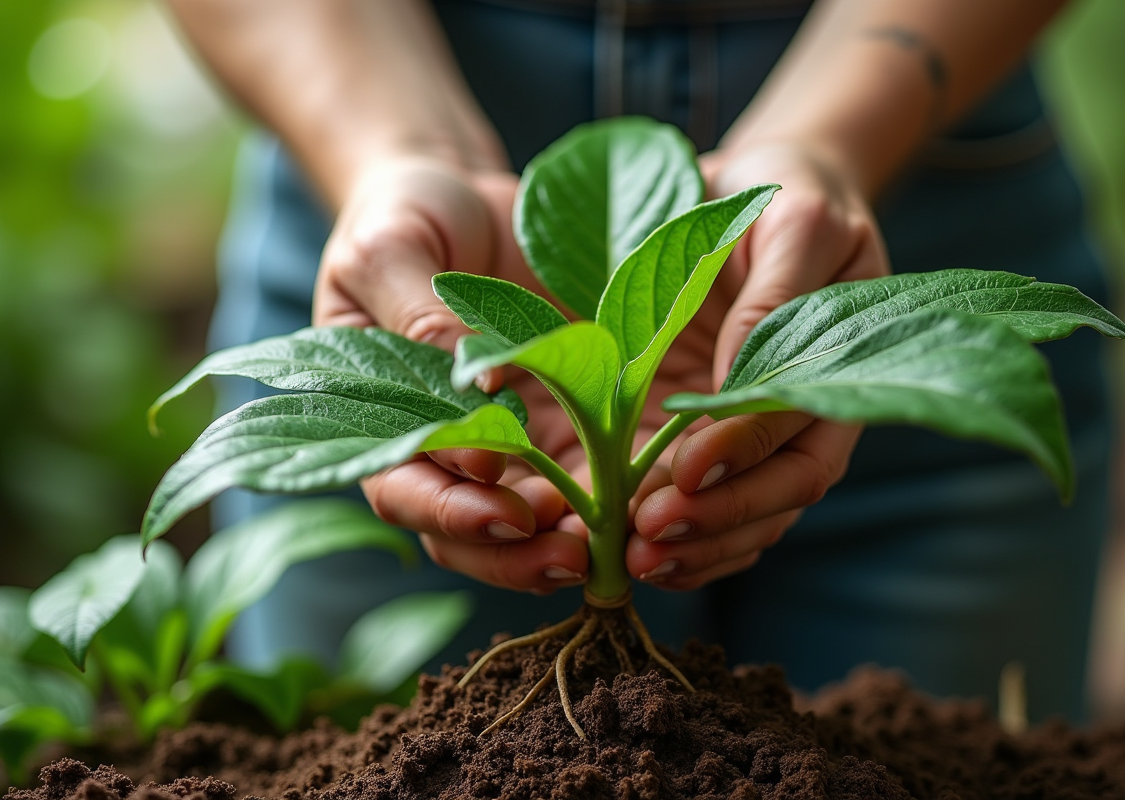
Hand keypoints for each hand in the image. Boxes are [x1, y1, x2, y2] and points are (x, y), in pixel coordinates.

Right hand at [314, 156, 592, 593]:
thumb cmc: (406, 216)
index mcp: (376, 416)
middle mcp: (436, 448)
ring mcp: (500, 447)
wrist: (464, 198)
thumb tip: (475, 391)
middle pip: (458, 533)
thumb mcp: (392, 248)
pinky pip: (576, 485)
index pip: (400, 485)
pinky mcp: (557, 432)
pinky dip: (600, 508)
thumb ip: (420, 317)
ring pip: (517, 528)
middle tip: (566, 552)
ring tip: (605, 545)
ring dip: (557, 547)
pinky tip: (637, 507)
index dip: (446, 503)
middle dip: (509, 552)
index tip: (500, 487)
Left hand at [626, 142, 888, 589]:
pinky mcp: (716, 444)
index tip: (687, 472)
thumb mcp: (791, 222)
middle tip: (649, 538)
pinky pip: (710, 508)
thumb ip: (772, 297)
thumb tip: (737, 381)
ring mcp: (761, 437)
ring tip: (634, 562)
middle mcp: (804, 416)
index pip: (798, 433)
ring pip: (747, 518)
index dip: (745, 458)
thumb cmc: (785, 196)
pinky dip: (682, 543)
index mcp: (835, 368)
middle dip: (716, 522)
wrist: (759, 192)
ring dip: (695, 549)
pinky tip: (633, 557)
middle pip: (778, 495)